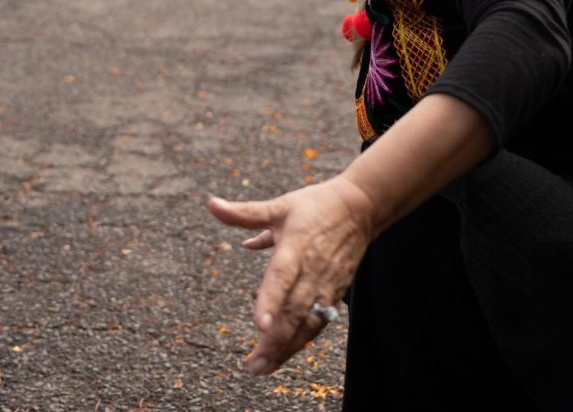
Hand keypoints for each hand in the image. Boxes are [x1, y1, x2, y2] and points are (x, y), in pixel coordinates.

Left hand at [209, 177, 375, 375]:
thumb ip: (245, 213)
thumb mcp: (279, 205)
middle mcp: (313, 268)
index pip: (282, 276)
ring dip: (287, 347)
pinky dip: (303, 340)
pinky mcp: (336, 292)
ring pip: (308, 321)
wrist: (360, 207)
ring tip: (264, 368)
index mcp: (296, 245)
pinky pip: (320, 321)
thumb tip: (212, 205)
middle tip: (253, 365)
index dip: (271, 301)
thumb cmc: (315, 206)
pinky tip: (284, 355)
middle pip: (295, 309)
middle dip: (274, 340)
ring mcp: (327, 283)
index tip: (257, 325)